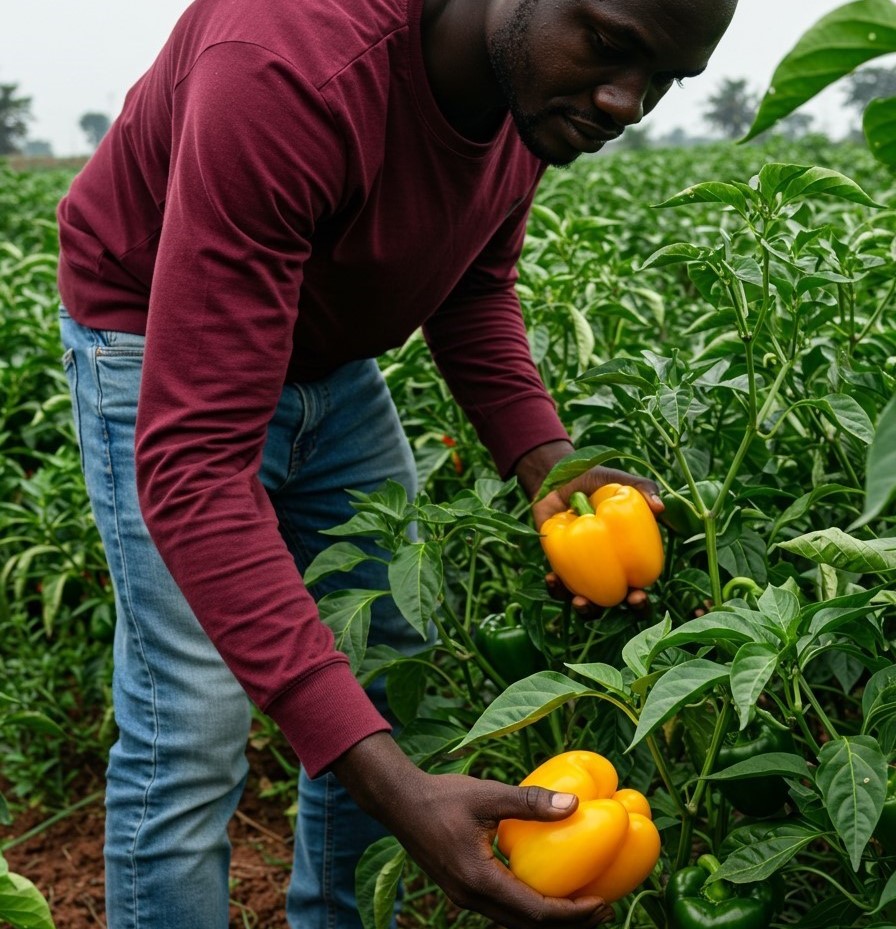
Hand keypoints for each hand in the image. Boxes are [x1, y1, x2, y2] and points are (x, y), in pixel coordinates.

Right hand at [333, 733, 613, 928]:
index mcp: (479, 881)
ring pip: (514, 923)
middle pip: (528, 927)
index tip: (601, 903)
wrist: (399, 803)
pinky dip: (529, 909)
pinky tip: (544, 888)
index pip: (535, 913)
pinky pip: (502, 910)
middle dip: (568, 924)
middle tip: (603, 909)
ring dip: (548, 920)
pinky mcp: (462, 890)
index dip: (572, 914)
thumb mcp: (488, 794)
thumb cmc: (442, 796)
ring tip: (580, 904)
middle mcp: (472, 899)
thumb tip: (574, 805)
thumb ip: (529, 801)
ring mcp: (465, 898)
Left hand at [531, 465, 663, 615]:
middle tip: (620, 601)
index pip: (641, 587)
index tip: (639, 593)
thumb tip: (659, 506)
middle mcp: (608, 572)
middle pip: (619, 605)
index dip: (642, 600)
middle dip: (622, 612)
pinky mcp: (559, 570)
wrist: (555, 481)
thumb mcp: (618, 481)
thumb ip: (642, 489)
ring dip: (585, 610)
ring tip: (581, 602)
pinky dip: (556, 588)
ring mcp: (582, 574)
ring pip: (587, 605)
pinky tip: (552, 578)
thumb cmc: (594, 482)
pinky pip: (558, 588)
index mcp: (630, 558)